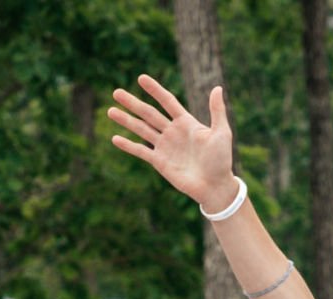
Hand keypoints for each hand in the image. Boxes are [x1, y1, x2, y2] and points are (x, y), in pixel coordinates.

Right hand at [109, 75, 239, 214]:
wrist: (215, 186)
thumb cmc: (221, 160)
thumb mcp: (222, 133)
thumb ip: (217, 111)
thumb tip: (217, 88)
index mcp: (186, 122)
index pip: (167, 102)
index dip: (155, 90)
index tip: (141, 78)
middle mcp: (172, 132)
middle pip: (148, 113)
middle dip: (132, 103)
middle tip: (116, 92)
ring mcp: (164, 146)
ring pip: (141, 129)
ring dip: (126, 120)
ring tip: (110, 111)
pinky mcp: (159, 162)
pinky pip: (141, 151)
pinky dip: (128, 145)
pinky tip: (115, 138)